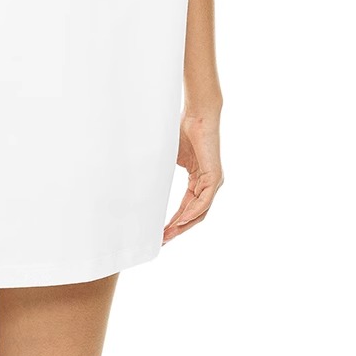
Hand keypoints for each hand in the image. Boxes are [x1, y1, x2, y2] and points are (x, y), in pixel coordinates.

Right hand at [163, 106, 223, 242]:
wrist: (197, 115)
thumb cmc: (183, 130)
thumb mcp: (169, 157)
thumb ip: (161, 172)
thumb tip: (141, 179)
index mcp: (198, 180)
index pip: (186, 207)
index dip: (174, 221)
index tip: (160, 232)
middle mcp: (208, 184)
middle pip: (193, 215)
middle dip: (177, 229)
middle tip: (161, 240)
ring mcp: (213, 182)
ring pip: (199, 212)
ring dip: (183, 226)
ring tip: (167, 236)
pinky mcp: (214, 178)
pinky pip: (203, 203)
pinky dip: (191, 214)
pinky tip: (179, 222)